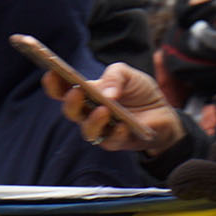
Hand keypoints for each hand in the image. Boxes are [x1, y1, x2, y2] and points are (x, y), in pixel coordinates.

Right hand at [43, 64, 183, 153]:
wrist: (164, 112)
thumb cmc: (140, 91)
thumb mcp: (129, 74)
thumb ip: (115, 75)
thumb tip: (105, 92)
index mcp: (87, 93)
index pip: (63, 89)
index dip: (54, 83)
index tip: (51, 73)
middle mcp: (89, 112)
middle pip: (71, 111)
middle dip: (71, 102)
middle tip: (77, 92)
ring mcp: (102, 129)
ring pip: (87, 130)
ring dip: (93, 120)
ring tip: (104, 110)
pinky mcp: (117, 142)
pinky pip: (110, 141)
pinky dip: (116, 132)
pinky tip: (122, 125)